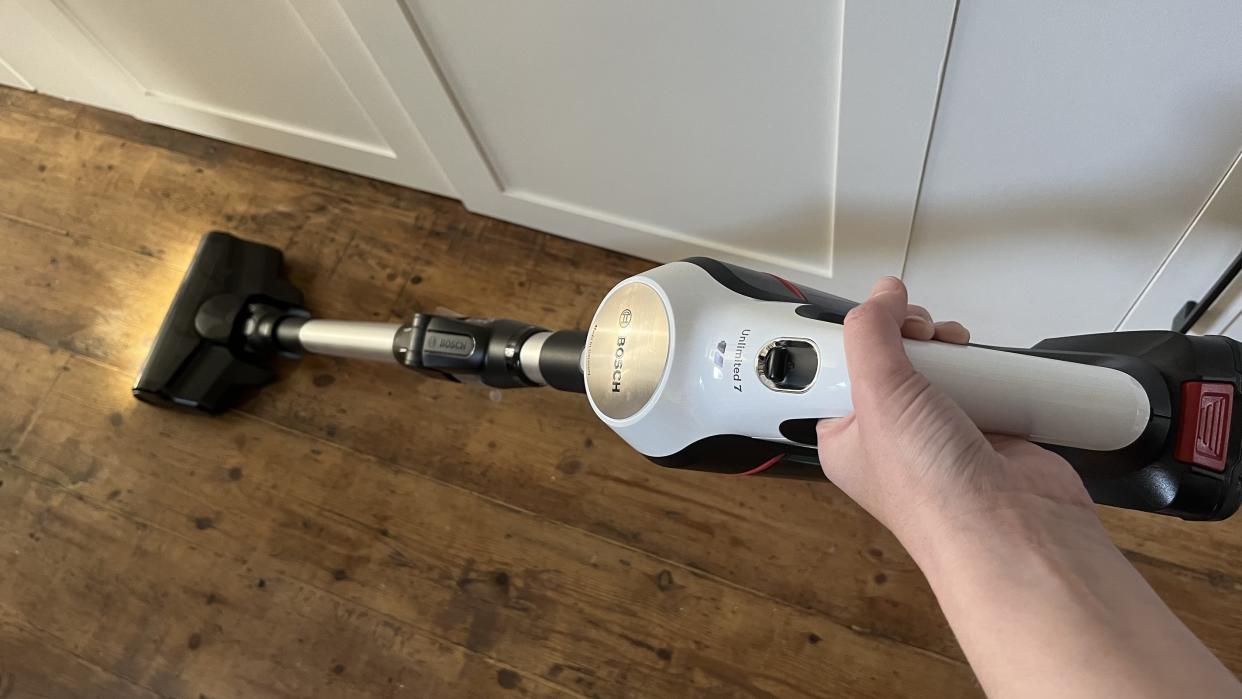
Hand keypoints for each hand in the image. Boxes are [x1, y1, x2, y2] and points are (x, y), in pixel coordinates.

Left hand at [816, 277, 1098, 554]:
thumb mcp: (878, 392)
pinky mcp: (988, 433)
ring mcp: (941, 436)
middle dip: (908, 335)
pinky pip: (981, 385)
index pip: (836, 373)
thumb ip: (871, 332)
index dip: (854, 339)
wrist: (1012, 532)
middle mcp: (890, 439)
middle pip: (891, 362)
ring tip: (955, 343)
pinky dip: (985, 369)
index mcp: (845, 437)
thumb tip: (881, 292)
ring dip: (946, 348)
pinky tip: (986, 360)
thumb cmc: (930, 485)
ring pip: (937, 370)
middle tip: (921, 332)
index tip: (873, 316)